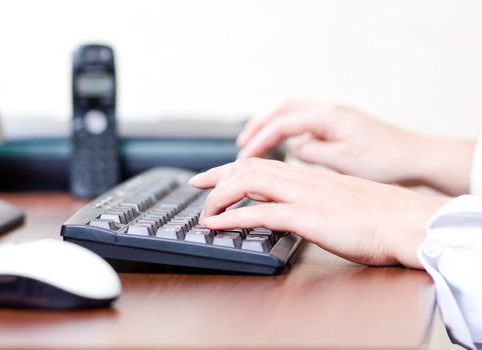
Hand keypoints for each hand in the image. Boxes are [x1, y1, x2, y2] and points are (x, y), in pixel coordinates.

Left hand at [189, 157, 448, 268]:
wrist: (406, 221)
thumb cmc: (380, 215)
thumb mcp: (342, 199)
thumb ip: (319, 197)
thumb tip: (305, 205)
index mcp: (310, 175)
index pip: (263, 165)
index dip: (235, 167)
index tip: (217, 174)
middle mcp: (302, 179)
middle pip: (248, 167)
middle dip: (217, 174)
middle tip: (197, 183)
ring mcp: (303, 195)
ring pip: (248, 183)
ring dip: (219, 195)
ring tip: (203, 209)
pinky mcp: (306, 216)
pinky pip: (259, 213)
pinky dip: (231, 217)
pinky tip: (216, 224)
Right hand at [237, 99, 474, 195]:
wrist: (417, 158)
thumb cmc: (386, 161)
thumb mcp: (343, 161)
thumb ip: (311, 152)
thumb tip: (292, 149)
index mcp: (327, 116)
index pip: (281, 124)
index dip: (258, 140)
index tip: (243, 157)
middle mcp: (328, 110)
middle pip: (281, 110)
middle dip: (258, 126)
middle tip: (241, 145)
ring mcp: (334, 116)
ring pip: (292, 113)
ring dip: (271, 127)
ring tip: (255, 144)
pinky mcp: (340, 125)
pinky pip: (304, 123)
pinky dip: (287, 132)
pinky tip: (285, 148)